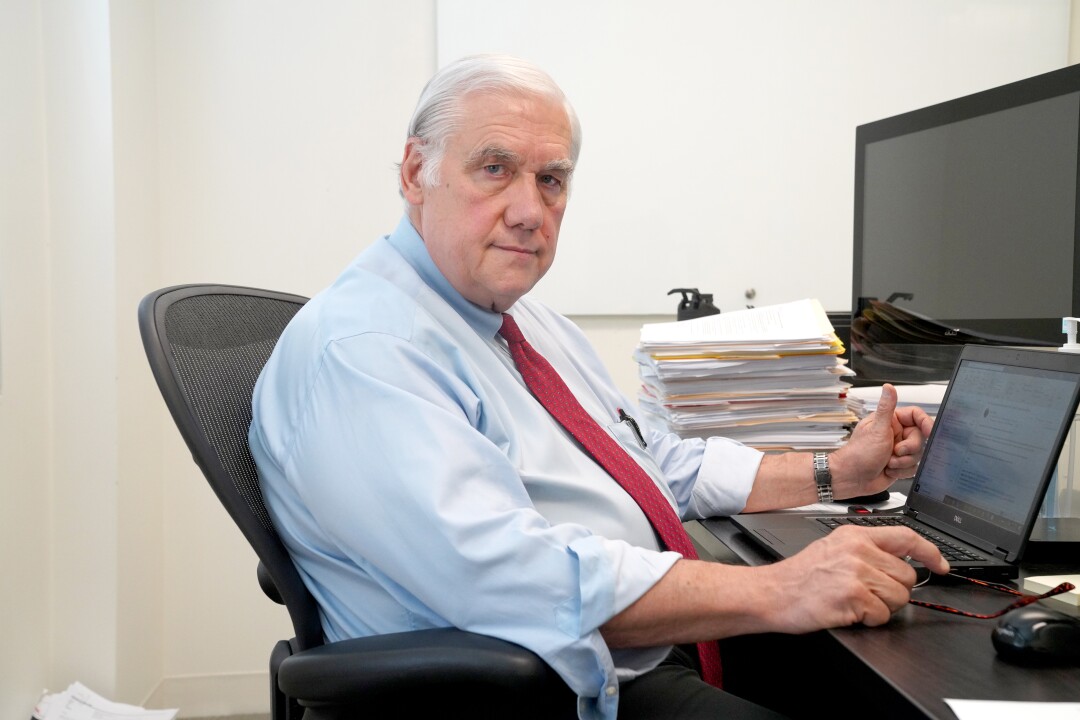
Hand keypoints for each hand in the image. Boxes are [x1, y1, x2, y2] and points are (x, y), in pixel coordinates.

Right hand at [764, 525, 949, 632]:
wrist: (771, 593)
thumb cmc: (800, 576)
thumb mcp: (833, 548)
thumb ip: (867, 550)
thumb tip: (901, 560)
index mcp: (855, 535)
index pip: (907, 537)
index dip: (931, 551)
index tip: (942, 565)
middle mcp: (858, 550)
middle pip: (907, 576)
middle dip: (894, 591)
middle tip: (867, 593)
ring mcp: (856, 572)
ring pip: (899, 597)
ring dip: (881, 607)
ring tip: (853, 602)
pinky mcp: (853, 595)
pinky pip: (882, 615)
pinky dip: (868, 619)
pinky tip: (847, 611)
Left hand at [831, 384, 933, 498]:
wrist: (852, 479)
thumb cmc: (859, 454)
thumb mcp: (876, 430)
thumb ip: (886, 409)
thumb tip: (888, 387)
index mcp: (890, 421)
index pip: (916, 415)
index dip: (925, 423)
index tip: (929, 432)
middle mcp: (895, 434)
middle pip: (919, 438)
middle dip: (908, 449)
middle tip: (895, 451)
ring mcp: (898, 450)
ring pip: (918, 454)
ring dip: (903, 462)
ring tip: (888, 462)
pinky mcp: (899, 464)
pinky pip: (913, 467)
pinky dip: (902, 471)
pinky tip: (889, 470)